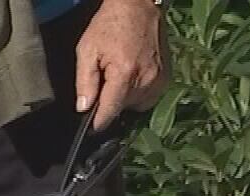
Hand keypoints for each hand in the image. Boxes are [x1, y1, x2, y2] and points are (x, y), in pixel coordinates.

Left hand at [75, 0, 167, 131]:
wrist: (136, 6)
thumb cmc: (109, 25)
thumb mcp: (87, 51)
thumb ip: (85, 83)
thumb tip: (83, 108)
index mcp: (124, 73)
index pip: (110, 112)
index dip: (99, 123)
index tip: (92, 130)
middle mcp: (146, 79)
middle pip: (123, 110)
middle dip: (110, 103)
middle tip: (104, 84)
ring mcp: (159, 79)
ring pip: (137, 106)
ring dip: (125, 99)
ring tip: (118, 78)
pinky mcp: (166, 76)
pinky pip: (149, 98)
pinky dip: (138, 93)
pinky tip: (131, 77)